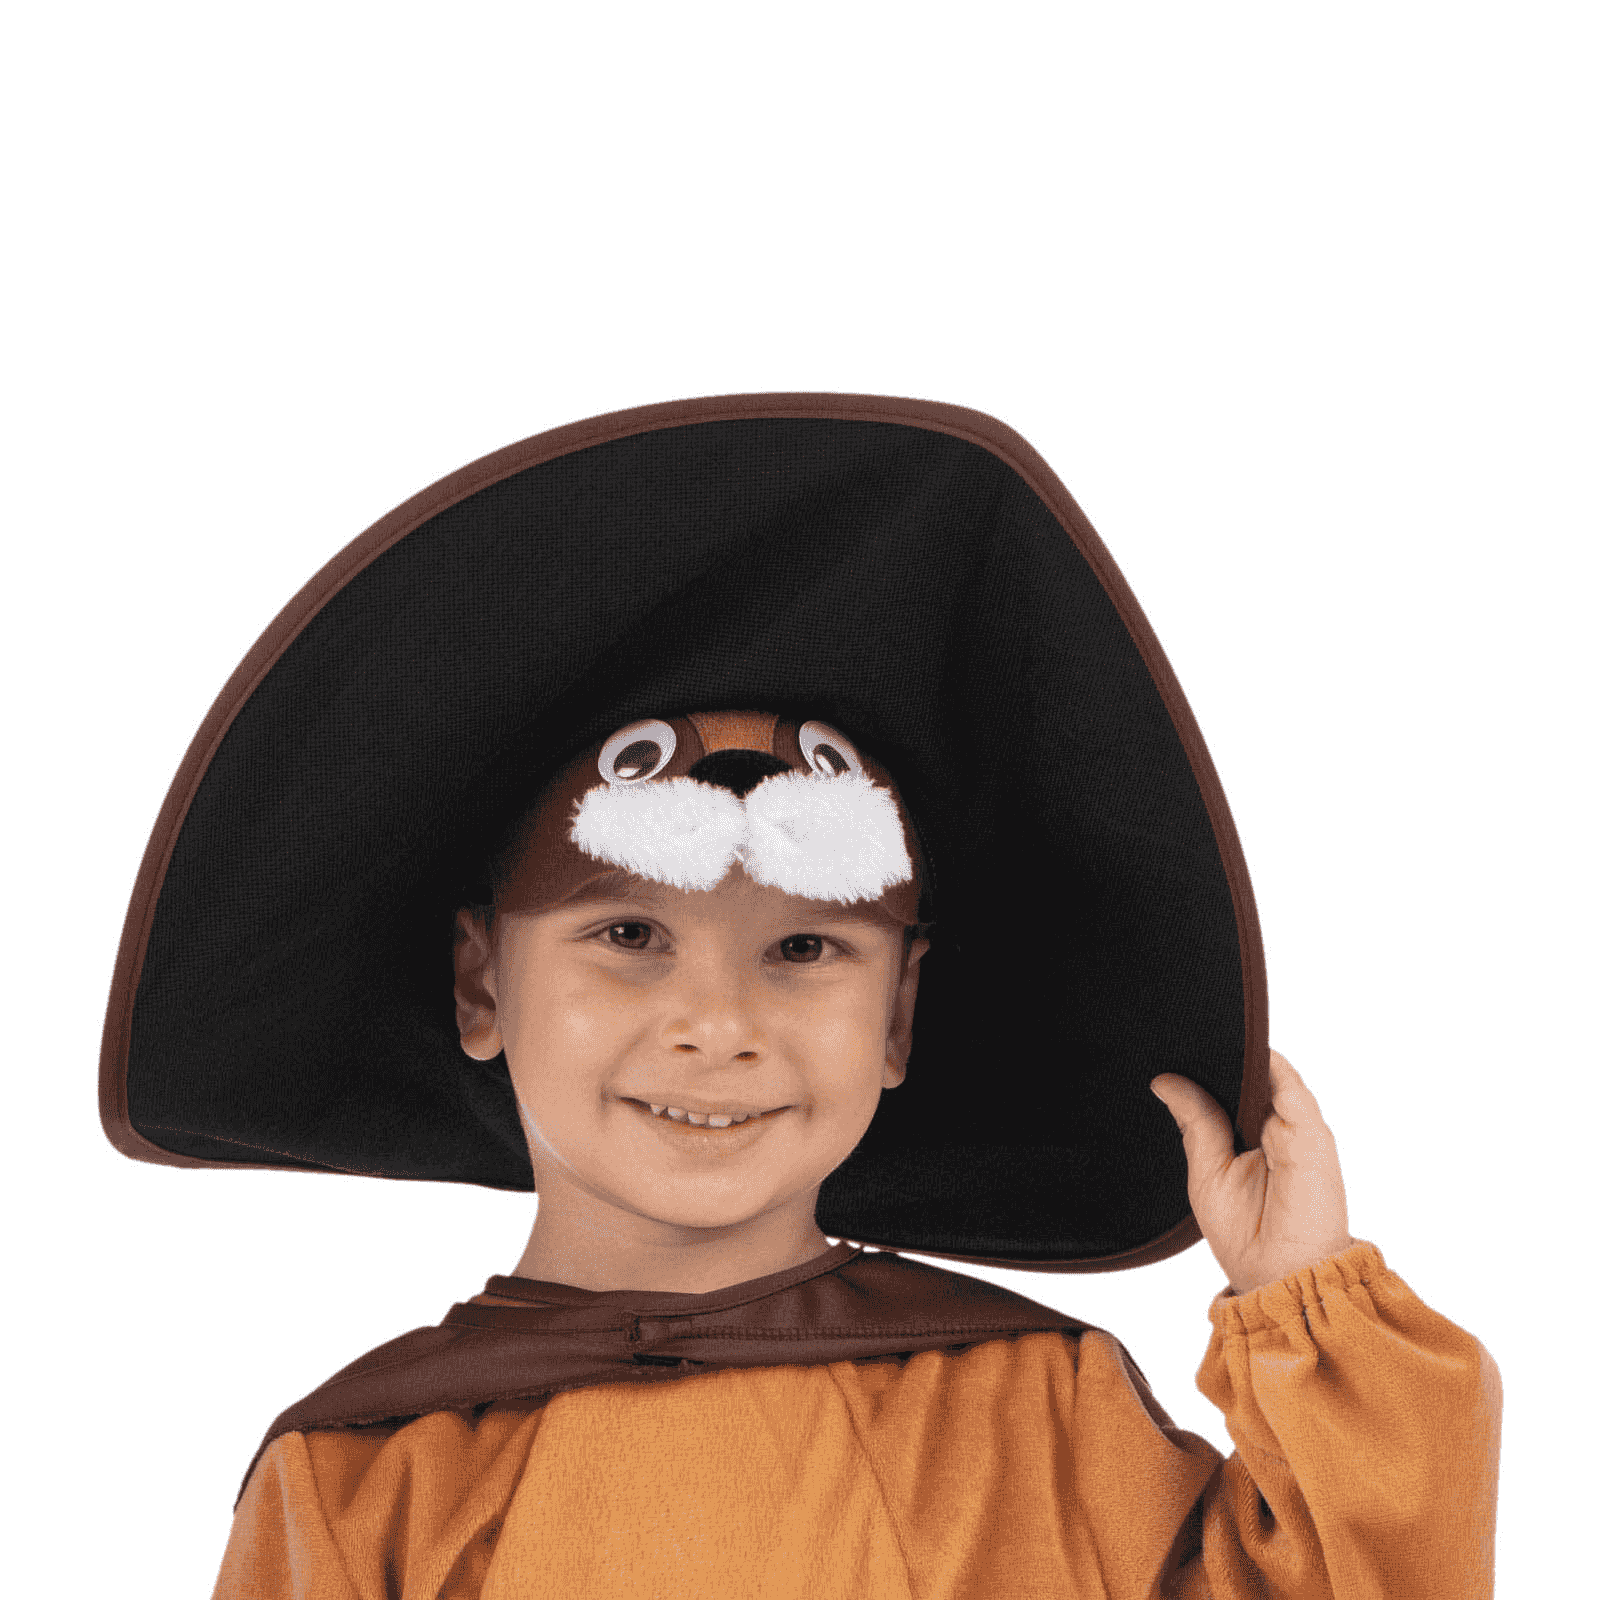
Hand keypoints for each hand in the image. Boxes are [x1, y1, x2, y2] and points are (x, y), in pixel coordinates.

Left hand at [1150, 1050, 1353, 1297]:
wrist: (1281, 1278)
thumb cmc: (1246, 1234)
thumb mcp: (1207, 1171)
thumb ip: (1196, 1123)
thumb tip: (1164, 1081)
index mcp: (1252, 1134)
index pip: (1234, 1085)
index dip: (1212, 1063)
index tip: (1178, 1043)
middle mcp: (1277, 1127)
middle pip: (1254, 1074)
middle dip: (1227, 1053)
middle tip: (1189, 1032)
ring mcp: (1297, 1130)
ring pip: (1275, 1075)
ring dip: (1247, 1057)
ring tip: (1213, 1038)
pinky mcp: (1314, 1139)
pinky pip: (1295, 1094)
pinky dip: (1274, 1072)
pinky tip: (1251, 1059)